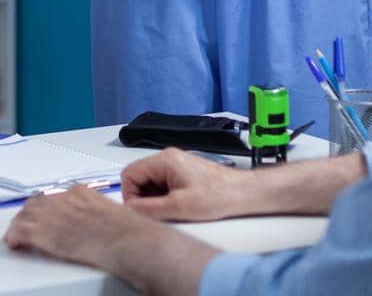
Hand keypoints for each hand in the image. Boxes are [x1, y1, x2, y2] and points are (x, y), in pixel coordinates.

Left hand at [4, 185, 151, 268]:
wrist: (123, 239)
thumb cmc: (125, 231)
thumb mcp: (110, 211)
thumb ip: (96, 212)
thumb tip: (93, 223)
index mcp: (79, 192)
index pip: (52, 196)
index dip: (44, 207)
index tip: (43, 215)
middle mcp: (61, 199)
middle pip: (35, 203)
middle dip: (29, 214)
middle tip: (26, 224)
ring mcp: (50, 214)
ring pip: (24, 216)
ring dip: (19, 225)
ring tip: (16, 235)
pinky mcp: (43, 232)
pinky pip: (19, 231)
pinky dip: (14, 237)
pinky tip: (14, 243)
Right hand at [121, 148, 246, 220]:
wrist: (242, 193)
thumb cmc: (216, 196)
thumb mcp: (178, 207)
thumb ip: (149, 208)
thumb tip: (129, 209)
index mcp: (164, 160)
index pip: (130, 174)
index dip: (130, 195)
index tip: (139, 211)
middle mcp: (168, 158)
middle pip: (139, 177)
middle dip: (142, 197)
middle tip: (156, 213)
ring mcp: (175, 164)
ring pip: (150, 182)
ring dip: (154, 198)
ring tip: (171, 210)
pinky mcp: (182, 172)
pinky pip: (162, 184)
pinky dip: (164, 197)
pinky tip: (177, 207)